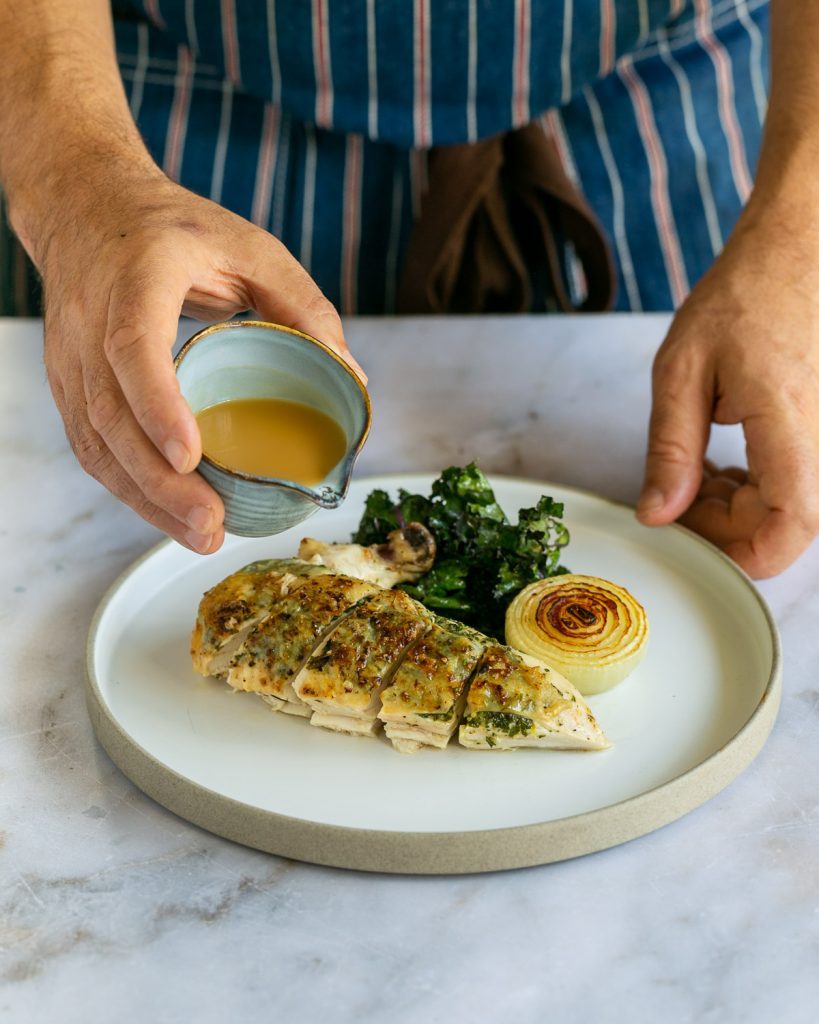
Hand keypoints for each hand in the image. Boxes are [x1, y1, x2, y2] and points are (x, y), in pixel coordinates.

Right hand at [32, 164, 364, 554]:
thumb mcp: (250, 247)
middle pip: (111, 414)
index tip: (191, 454)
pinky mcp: (67, 382)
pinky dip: (126, 487)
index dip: (156, 403)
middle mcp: (91, 319)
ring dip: (144, 498)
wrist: (87, 208)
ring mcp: (70, 356)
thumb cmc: (174, 229)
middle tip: (212, 525)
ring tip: (199, 535)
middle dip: (160, 481)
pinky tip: (166, 514)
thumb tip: (352, 377)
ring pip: (96, 441)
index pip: (133, 344)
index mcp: (137, 276)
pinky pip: (91, 445)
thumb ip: (302, 304)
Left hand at [636, 202, 818, 577]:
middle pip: (783, 523)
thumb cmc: (744, 292)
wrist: (798, 246)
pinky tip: (720, 463)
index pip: (790, 526)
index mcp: (792, 422)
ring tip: (694, 473)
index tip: (690, 539)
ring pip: (789, 507)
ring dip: (737, 508)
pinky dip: (754, 487)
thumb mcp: (682, 369)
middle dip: (722, 527)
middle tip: (675, 497)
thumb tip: (657, 514)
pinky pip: (795, 481)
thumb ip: (670, 449)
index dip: (741, 552)